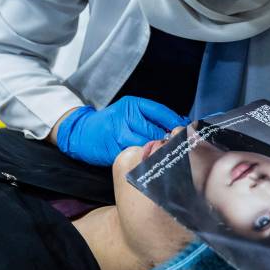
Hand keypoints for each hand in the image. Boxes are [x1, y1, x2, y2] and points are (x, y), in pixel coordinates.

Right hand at [56, 96, 187, 165]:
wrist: (82, 133)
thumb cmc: (111, 122)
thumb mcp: (130, 112)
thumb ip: (153, 117)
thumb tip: (178, 126)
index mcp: (132, 105)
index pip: (160, 112)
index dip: (175, 123)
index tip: (187, 131)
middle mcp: (125, 117)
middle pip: (155, 132)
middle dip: (168, 141)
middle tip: (181, 149)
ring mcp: (118, 134)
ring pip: (146, 146)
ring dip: (158, 153)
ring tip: (168, 159)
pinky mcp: (114, 150)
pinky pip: (135, 157)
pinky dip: (145, 162)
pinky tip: (152, 165)